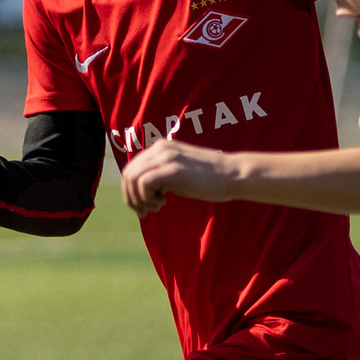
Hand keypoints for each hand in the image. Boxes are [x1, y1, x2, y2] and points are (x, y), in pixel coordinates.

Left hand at [122, 136, 238, 215]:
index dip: (130, 191)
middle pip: (127, 174)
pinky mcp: (173, 169)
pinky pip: (144, 184)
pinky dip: (147, 198)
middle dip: (131, 197)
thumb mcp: (180, 172)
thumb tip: (142, 189)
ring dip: (138, 199)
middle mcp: (160, 149)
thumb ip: (162, 174)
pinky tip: (162, 203)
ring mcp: (166, 157)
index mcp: (160, 148)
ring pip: (132, 179)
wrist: (232, 175)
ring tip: (155, 207)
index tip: (143, 206)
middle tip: (145, 211)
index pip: (131, 168)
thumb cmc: (209, 179)